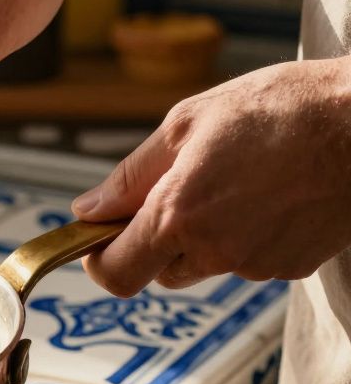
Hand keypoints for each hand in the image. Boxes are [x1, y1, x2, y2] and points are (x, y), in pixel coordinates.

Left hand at [73, 58, 350, 295]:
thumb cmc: (285, 110)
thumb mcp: (189, 124)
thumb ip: (132, 176)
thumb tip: (90, 209)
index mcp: (178, 216)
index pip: (116, 273)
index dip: (100, 259)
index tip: (100, 237)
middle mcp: (215, 251)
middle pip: (160, 270)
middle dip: (157, 239)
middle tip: (180, 188)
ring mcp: (257, 264)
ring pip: (207, 263)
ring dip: (205, 235)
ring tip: (236, 179)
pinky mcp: (293, 267)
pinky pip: (250, 259)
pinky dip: (248, 234)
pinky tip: (270, 192)